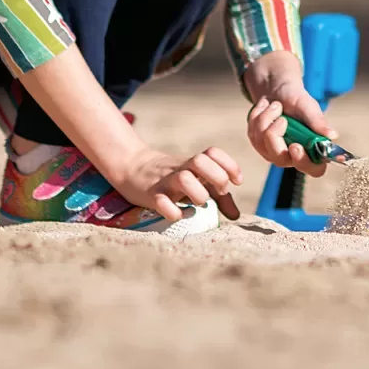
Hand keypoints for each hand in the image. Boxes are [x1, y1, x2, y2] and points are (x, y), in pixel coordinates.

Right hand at [106, 144, 242, 221]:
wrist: (132, 167)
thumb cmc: (172, 178)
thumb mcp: (196, 181)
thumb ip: (217, 196)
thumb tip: (236, 215)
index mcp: (193, 163)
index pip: (213, 153)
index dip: (230, 165)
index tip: (237, 182)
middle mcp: (181, 168)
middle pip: (201, 161)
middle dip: (217, 177)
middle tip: (218, 192)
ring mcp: (165, 181)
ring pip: (184, 179)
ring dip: (198, 194)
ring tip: (198, 203)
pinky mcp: (150, 195)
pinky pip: (162, 203)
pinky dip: (174, 212)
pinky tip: (180, 214)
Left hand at [246, 81, 333, 177]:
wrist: (279, 91)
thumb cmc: (298, 101)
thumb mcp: (308, 106)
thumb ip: (318, 122)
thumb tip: (332, 136)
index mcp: (312, 150)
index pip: (313, 169)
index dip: (304, 162)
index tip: (296, 146)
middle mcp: (292, 156)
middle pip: (280, 159)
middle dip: (276, 136)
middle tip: (282, 119)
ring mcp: (273, 152)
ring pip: (263, 143)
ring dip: (268, 118)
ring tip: (276, 105)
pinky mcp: (258, 144)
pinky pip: (253, 133)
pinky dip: (258, 116)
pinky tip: (266, 108)